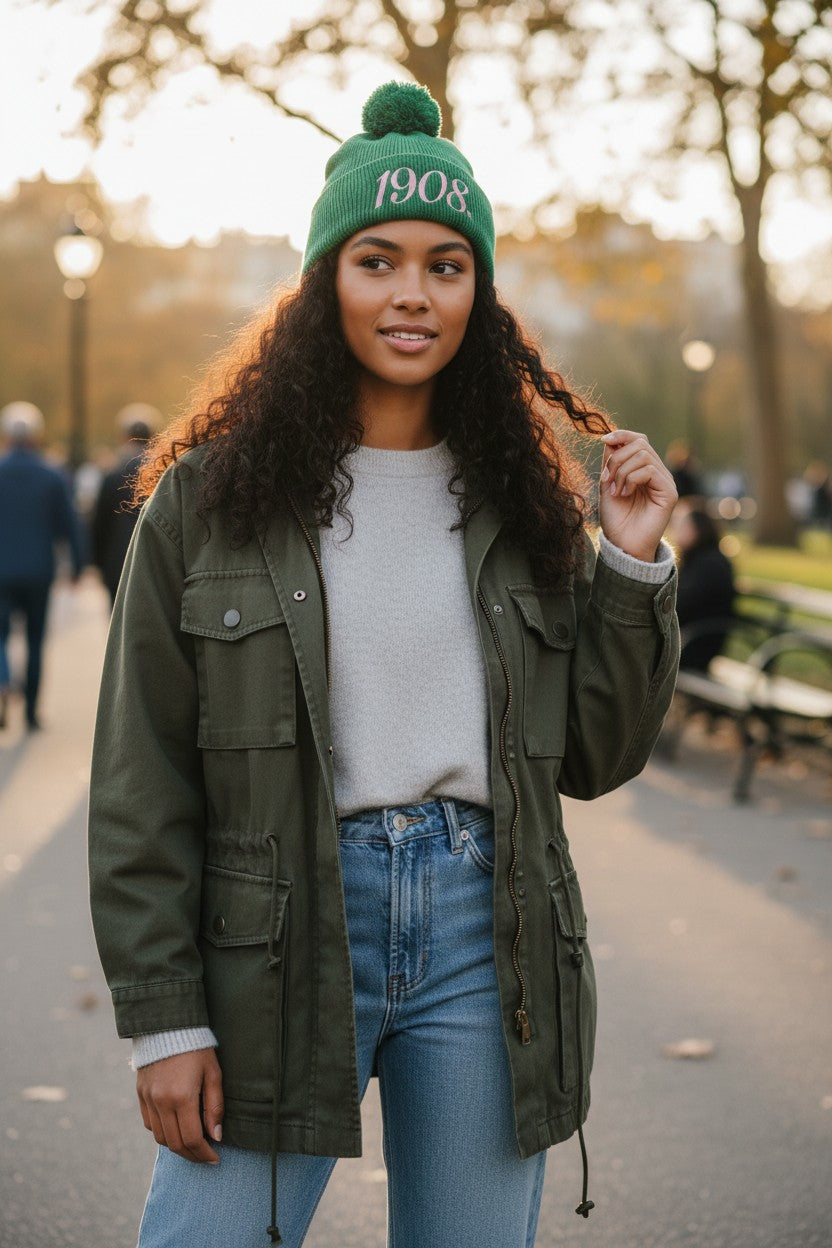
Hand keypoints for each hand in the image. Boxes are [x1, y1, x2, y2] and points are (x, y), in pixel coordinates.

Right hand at [137, 1049, 223, 1163]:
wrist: (168, 1026)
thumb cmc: (197, 1048)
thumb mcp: (213, 1073)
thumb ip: (215, 1106)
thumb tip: (217, 1136)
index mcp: (182, 1097)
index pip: (192, 1138)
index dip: (204, 1153)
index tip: (215, 1159)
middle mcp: (161, 1102)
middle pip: (175, 1143)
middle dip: (192, 1155)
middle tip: (206, 1158)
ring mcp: (148, 1099)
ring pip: (160, 1137)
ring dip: (176, 1147)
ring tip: (192, 1147)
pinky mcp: (141, 1095)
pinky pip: (149, 1124)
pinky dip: (162, 1133)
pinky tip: (176, 1130)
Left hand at [598, 430, 677, 560]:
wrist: (623, 545)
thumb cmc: (616, 519)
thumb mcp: (607, 485)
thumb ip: (611, 463)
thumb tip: (611, 439)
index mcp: (642, 469)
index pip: (638, 440)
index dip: (622, 435)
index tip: (604, 440)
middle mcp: (657, 473)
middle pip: (640, 444)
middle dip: (617, 458)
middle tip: (607, 480)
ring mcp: (665, 482)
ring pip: (644, 455)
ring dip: (622, 470)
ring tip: (615, 490)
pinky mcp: (669, 492)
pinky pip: (650, 470)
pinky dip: (631, 478)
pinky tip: (625, 494)